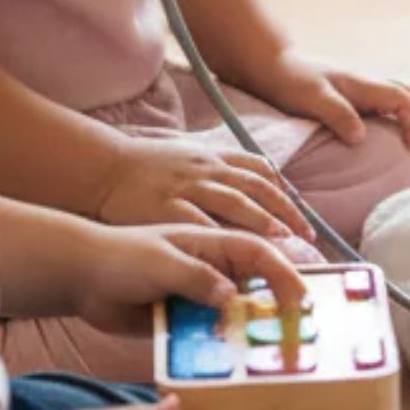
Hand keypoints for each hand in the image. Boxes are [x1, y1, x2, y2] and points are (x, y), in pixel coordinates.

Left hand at [74, 222, 311, 335]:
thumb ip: (197, 278)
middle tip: (299, 334)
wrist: (80, 277)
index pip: (261, 254)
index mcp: (214, 244)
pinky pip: (212, 336)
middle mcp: (214, 270)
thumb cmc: (121, 257)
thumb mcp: (161, 262)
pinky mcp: (184, 321)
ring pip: (237, 314)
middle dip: (281, 307)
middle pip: (258, 286)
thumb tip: (233, 298)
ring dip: (254, 332)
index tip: (301, 298)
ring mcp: (200, 297)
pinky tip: (234, 365)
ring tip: (274, 356)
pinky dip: (224, 348)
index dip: (285, 273)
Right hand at [93, 133, 313, 243]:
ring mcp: (187, 186)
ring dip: (262, 222)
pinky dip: (219, 237)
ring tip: (283, 243)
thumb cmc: (147, 167)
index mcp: (214, 160)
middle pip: (256, 190)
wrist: (103, 168)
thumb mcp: (190, 156)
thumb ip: (222, 170)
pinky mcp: (165, 205)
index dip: (286, 200)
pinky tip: (235, 253)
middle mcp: (206, 170)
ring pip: (234, 202)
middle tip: (307, 241)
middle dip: (285, 215)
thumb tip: (260, 183)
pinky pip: (198, 222)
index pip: (261, 176)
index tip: (306, 225)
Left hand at [246, 48, 409, 151]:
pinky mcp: (351, 97)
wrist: (270, 63)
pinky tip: (396, 134)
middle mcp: (366, 85)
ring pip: (401, 96)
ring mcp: (360, 89)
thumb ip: (337, 115)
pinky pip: (387, 104)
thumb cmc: (288, 80)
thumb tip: (361, 138)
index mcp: (362, 84)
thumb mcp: (310, 99)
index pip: (402, 98)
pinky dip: (401, 116)